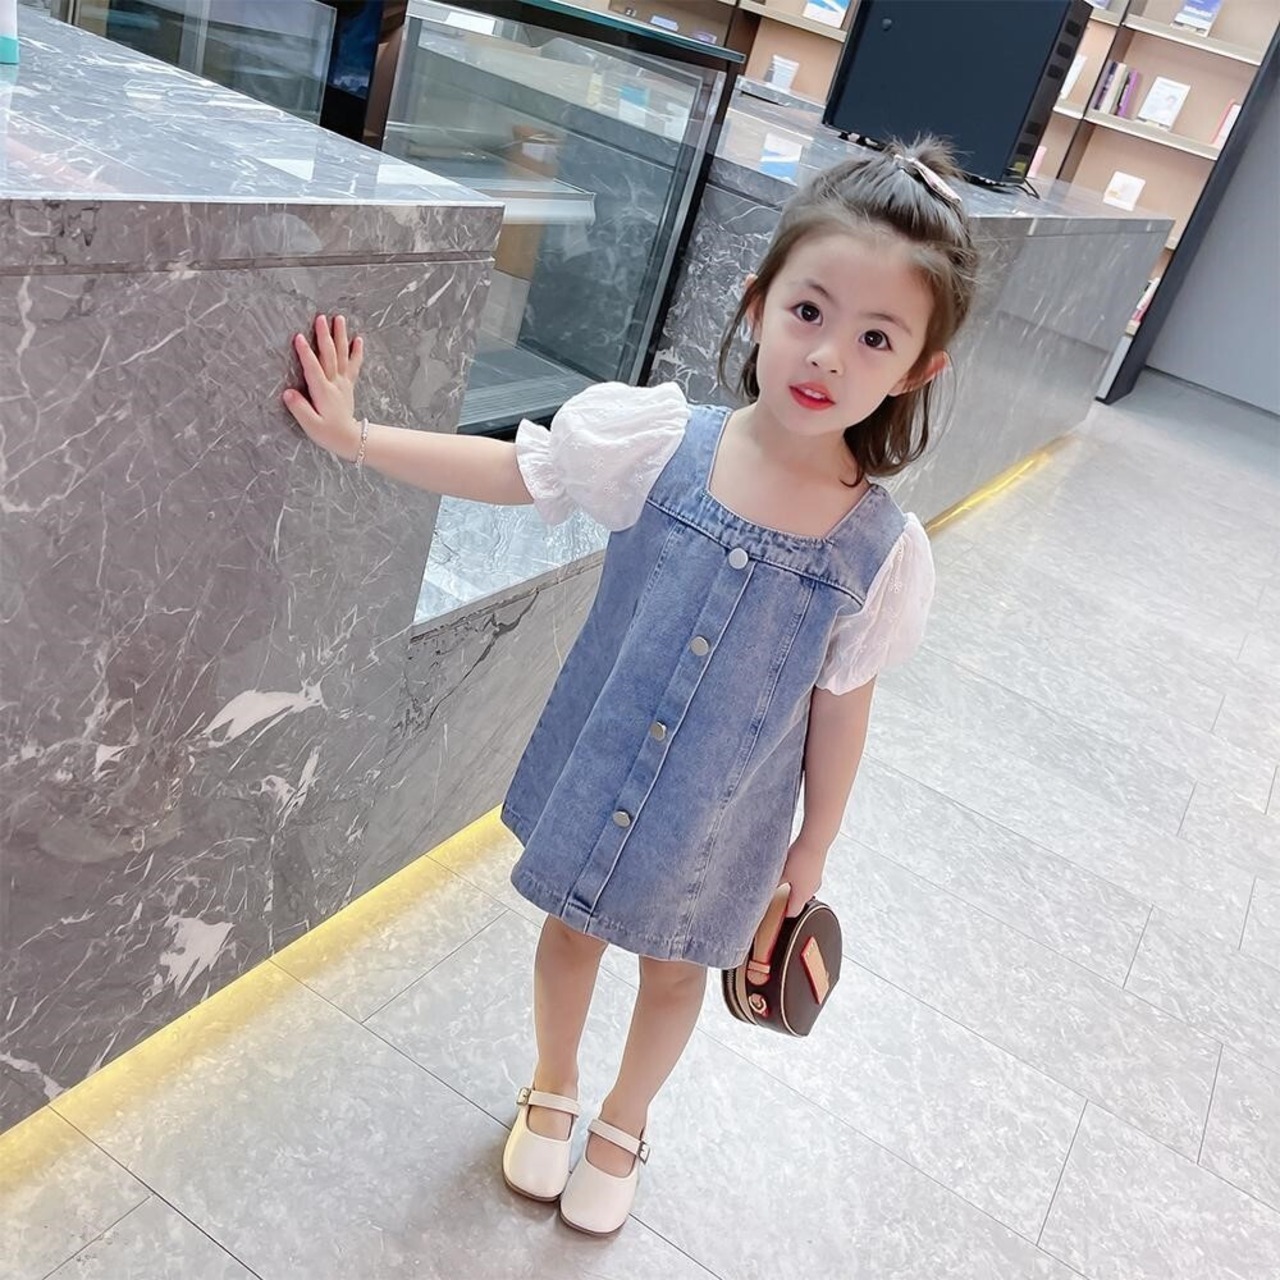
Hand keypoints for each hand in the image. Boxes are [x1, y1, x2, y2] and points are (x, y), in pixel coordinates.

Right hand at [283, 314, 364, 460]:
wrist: (349, 439)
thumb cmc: (328, 433)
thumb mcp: (311, 425)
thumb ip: (299, 409)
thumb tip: (288, 393)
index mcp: (323, 392)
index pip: (313, 369)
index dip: (305, 353)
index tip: (298, 337)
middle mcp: (334, 384)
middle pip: (329, 356)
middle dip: (324, 336)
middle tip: (321, 317)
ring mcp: (343, 383)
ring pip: (342, 355)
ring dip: (340, 336)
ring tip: (339, 319)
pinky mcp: (348, 384)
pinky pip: (353, 365)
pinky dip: (357, 351)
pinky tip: (358, 339)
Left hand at [778, 836, 827, 916]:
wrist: (815, 842)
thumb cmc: (800, 858)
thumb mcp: (781, 873)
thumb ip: (773, 884)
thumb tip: (763, 890)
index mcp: (802, 895)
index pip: (793, 913)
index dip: (782, 914)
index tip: (774, 911)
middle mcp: (811, 890)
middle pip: (798, 902)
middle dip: (787, 899)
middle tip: (776, 893)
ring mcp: (816, 881)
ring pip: (802, 890)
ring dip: (793, 887)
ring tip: (784, 878)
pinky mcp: (817, 871)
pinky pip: (807, 880)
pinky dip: (799, 878)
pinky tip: (793, 867)